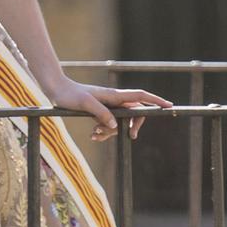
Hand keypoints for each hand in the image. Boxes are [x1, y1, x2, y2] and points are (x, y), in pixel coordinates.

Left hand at [46, 77, 175, 141]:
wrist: (56, 90)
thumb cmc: (70, 94)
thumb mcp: (84, 104)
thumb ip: (101, 113)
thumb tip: (115, 126)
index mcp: (114, 95)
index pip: (140, 96)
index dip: (156, 101)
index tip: (169, 106)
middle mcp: (114, 100)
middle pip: (135, 113)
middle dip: (133, 125)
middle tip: (131, 136)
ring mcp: (107, 106)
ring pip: (120, 122)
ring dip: (111, 132)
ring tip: (95, 134)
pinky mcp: (100, 112)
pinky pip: (108, 125)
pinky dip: (103, 132)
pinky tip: (93, 136)